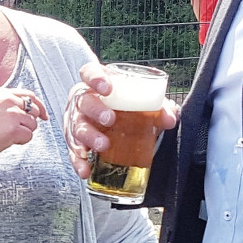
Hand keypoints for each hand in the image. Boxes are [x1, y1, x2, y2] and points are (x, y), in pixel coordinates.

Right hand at [0, 86, 48, 165]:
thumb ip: (8, 105)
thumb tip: (30, 112)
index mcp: (2, 93)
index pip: (30, 95)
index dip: (40, 107)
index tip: (44, 115)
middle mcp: (8, 100)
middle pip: (34, 111)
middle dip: (29, 122)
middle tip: (16, 131)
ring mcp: (12, 114)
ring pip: (32, 125)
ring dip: (23, 133)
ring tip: (5, 136)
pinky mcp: (13, 129)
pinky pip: (29, 136)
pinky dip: (20, 141)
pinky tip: (6, 141)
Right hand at [66, 62, 181, 178]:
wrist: (112, 116)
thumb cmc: (125, 105)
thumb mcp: (141, 101)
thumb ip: (158, 106)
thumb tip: (170, 117)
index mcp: (95, 83)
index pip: (89, 73)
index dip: (95, 78)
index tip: (107, 88)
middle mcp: (81, 100)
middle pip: (82, 101)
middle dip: (95, 110)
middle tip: (110, 119)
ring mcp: (75, 120)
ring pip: (75, 127)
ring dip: (88, 136)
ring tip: (103, 145)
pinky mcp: (73, 141)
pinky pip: (72, 152)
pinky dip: (78, 162)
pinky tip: (86, 170)